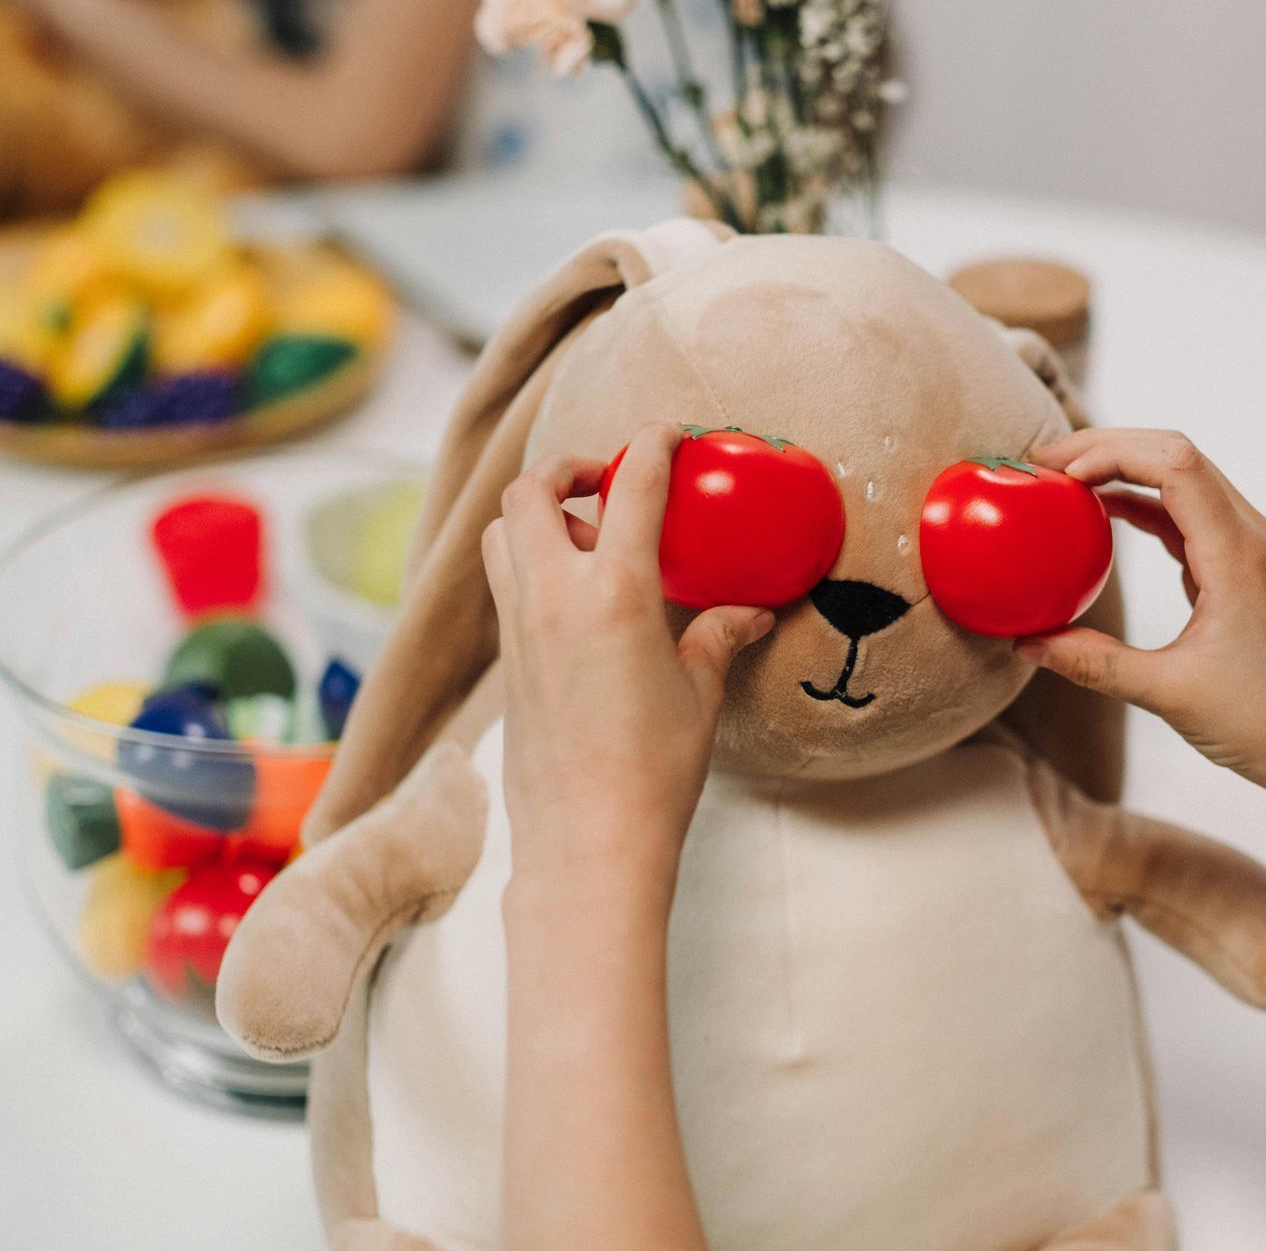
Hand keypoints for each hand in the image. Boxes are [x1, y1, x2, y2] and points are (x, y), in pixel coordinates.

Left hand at [481, 423, 771, 880]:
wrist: (589, 841)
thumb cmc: (652, 772)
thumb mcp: (700, 693)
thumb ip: (719, 637)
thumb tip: (753, 613)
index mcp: (614, 595)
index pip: (630, 490)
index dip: (650, 448)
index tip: (665, 434)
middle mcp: (552, 599)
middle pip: (530, 492)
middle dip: (565, 470)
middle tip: (604, 482)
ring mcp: (519, 630)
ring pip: (501, 536)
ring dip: (534, 516)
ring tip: (582, 538)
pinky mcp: (506, 664)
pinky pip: (503, 587)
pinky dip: (527, 565)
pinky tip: (571, 598)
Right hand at [1016, 428, 1265, 808]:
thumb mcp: (1169, 694)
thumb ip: (1094, 664)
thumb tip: (1028, 644)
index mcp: (1238, 556)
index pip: (1173, 462)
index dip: (1109, 452)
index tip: (1056, 474)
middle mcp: (1253, 537)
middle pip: (1177, 454)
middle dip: (1107, 447)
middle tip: (1044, 464)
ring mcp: (1256, 549)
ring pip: (1187, 479)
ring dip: (1127, 471)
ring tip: (1065, 483)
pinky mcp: (1251, 569)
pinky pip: (1194, 514)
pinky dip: (1148, 506)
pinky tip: (1106, 517)